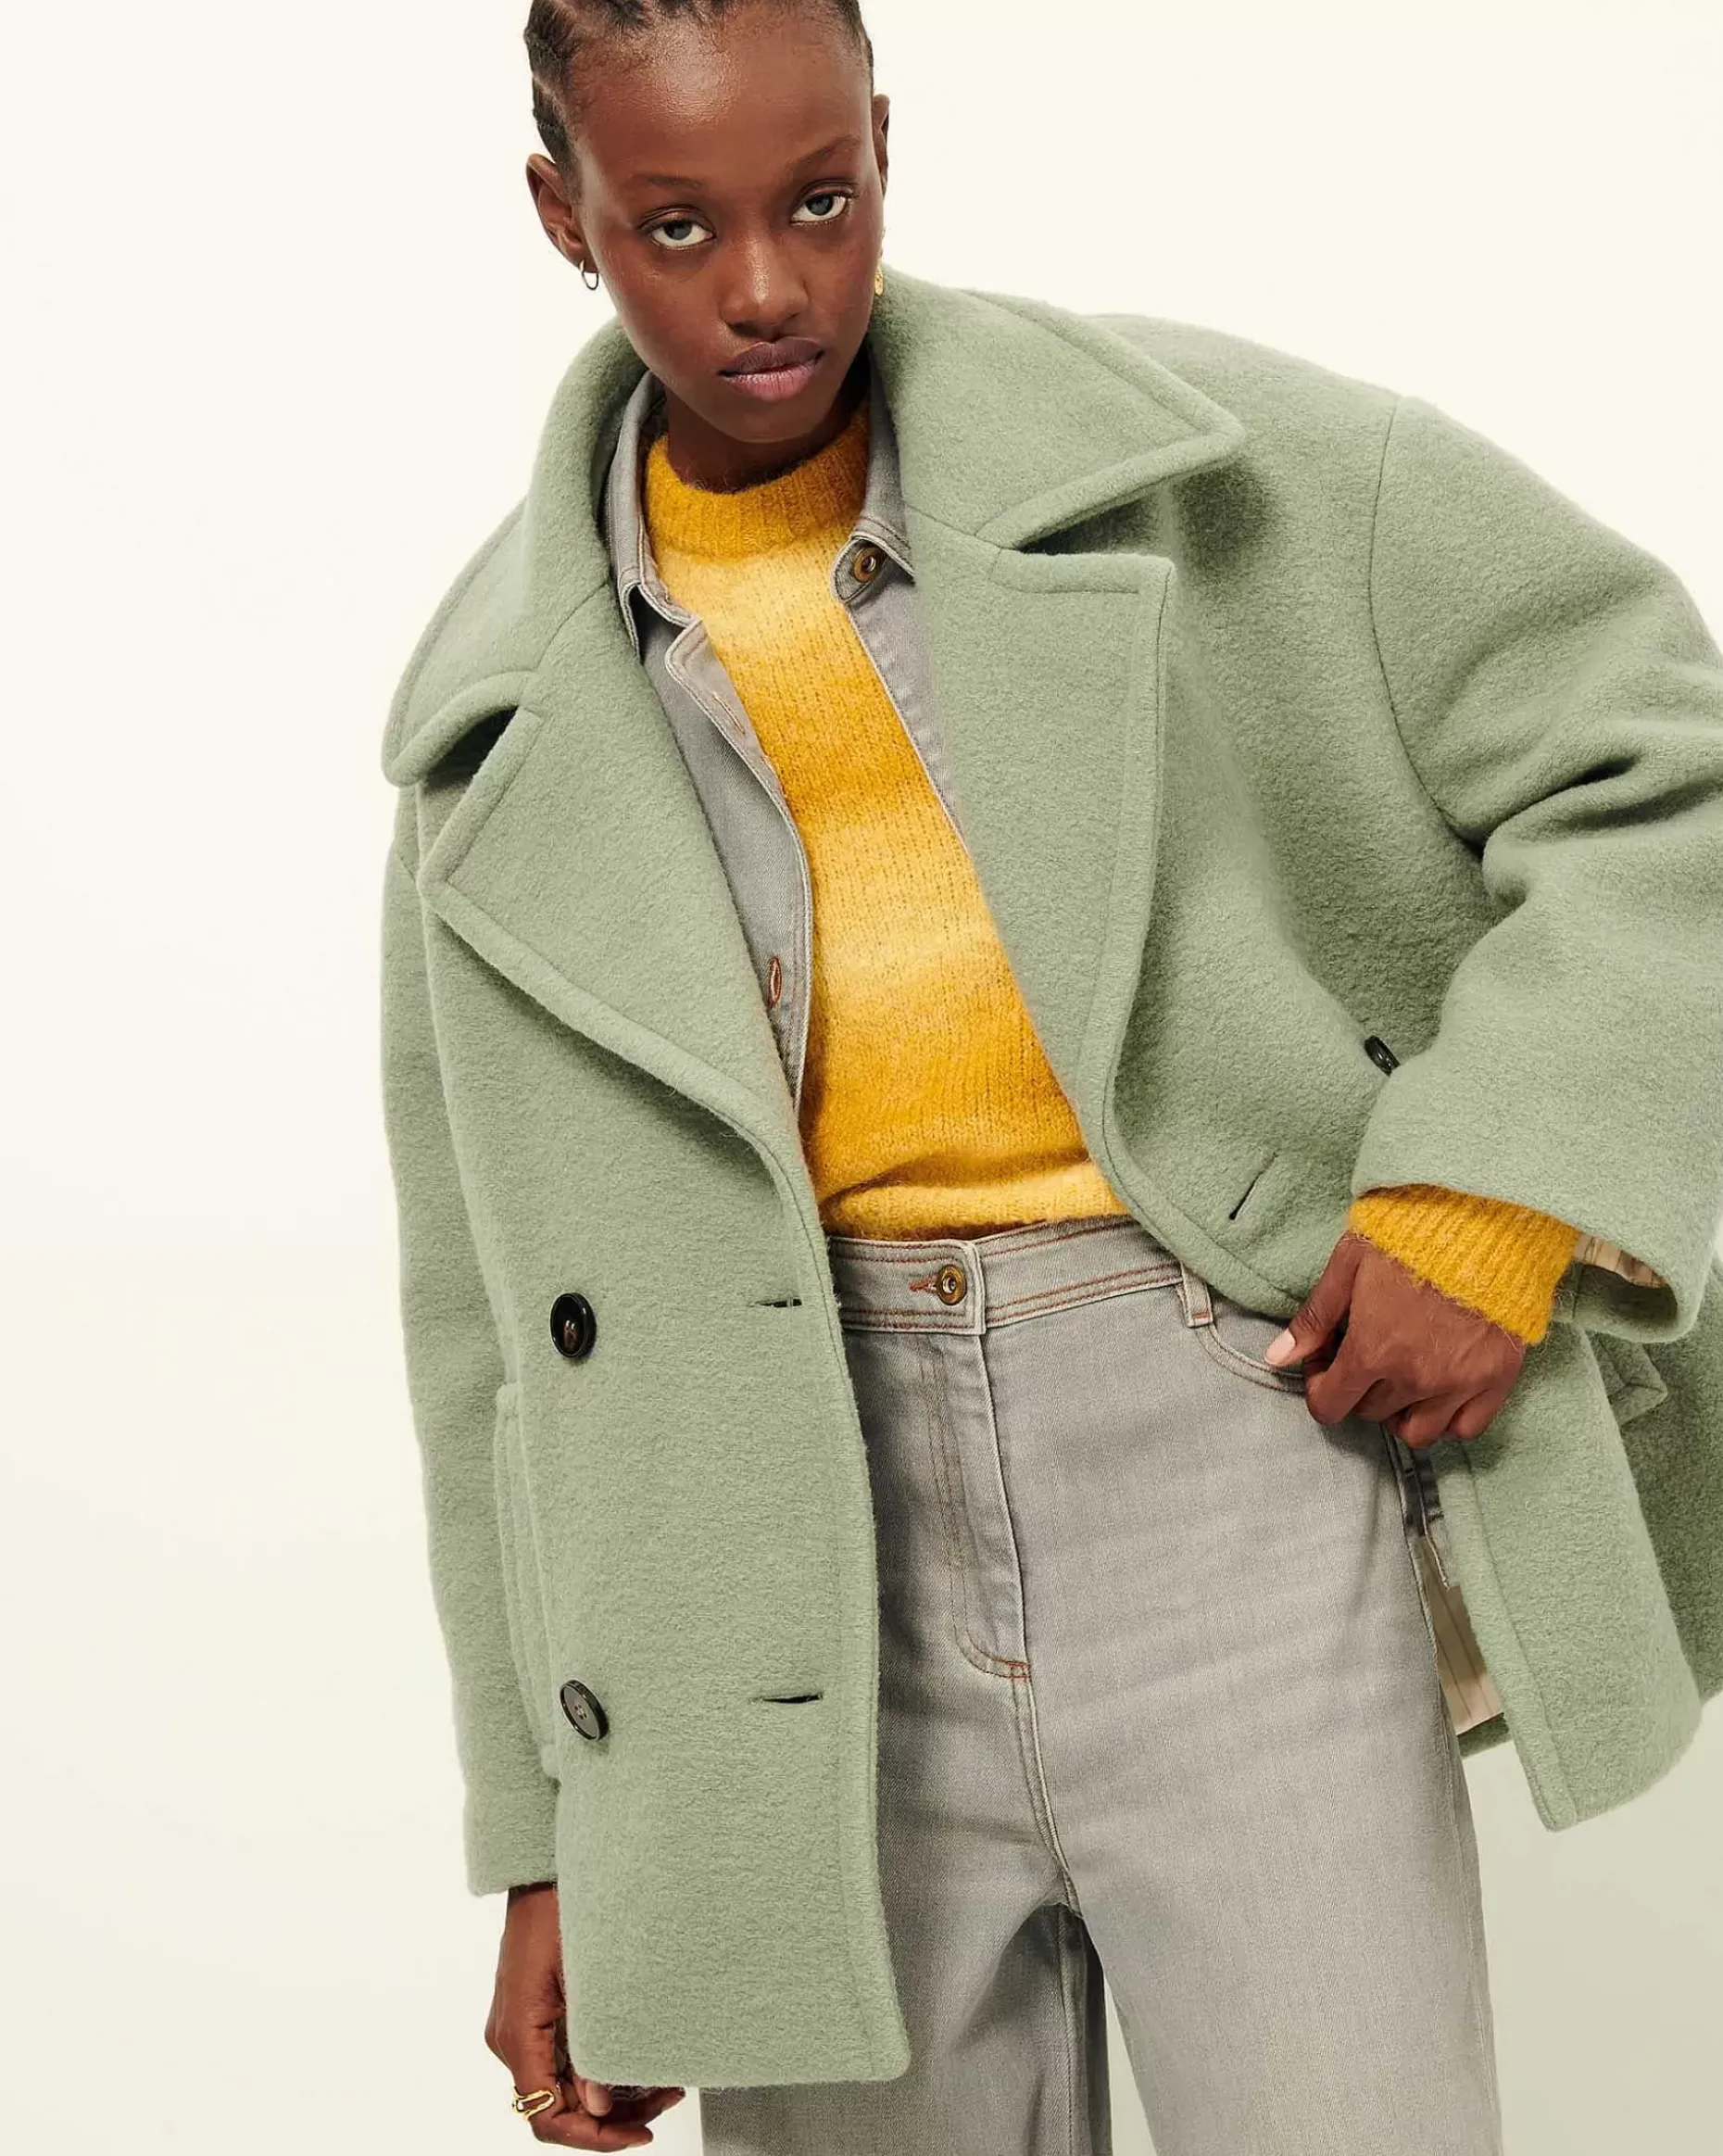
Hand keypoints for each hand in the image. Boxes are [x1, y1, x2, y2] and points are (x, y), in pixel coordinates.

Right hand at [485, 1882, 686, 2148]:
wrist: (542, 1866)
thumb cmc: (558, 1907)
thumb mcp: (581, 1978)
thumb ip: (588, 2045)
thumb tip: (600, 2104)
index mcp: (516, 2034)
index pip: (545, 2114)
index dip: (592, 2136)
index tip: (637, 2133)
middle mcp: (511, 2037)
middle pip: (558, 2104)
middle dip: (612, 2114)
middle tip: (665, 2100)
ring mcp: (521, 2025)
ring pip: (564, 2084)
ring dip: (610, 2092)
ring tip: (660, 2082)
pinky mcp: (535, 2011)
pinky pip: (563, 2056)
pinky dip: (598, 2065)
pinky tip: (636, 2058)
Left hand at [1261, 1228, 1527, 1446]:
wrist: (1484, 1220)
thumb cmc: (1411, 1235)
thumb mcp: (1349, 1264)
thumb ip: (1314, 1317)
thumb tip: (1277, 1358)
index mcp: (1372, 1351)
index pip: (1329, 1406)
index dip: (1319, 1385)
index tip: (1327, 1358)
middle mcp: (1414, 1378)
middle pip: (1369, 1413)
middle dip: (1357, 1387)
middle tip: (1366, 1350)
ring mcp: (1459, 1384)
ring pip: (1416, 1433)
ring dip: (1399, 1411)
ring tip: (1400, 1375)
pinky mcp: (1497, 1379)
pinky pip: (1465, 1428)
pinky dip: (1446, 1419)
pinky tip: (1438, 1388)